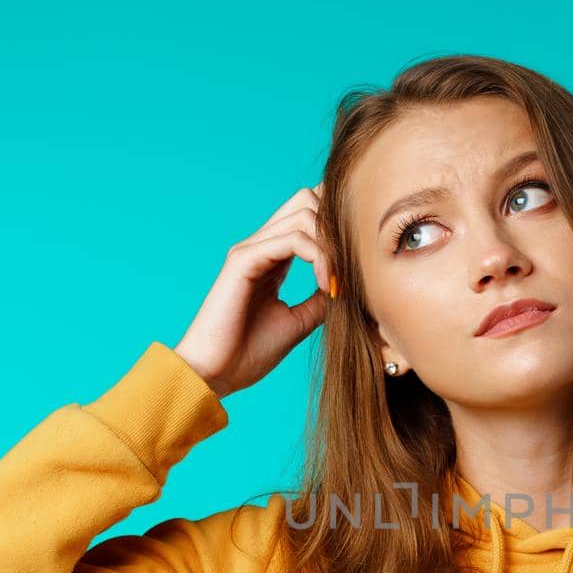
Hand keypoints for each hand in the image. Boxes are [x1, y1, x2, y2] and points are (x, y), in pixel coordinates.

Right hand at [174, 182, 331, 397]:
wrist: (216, 374)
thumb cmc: (249, 353)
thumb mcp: (298, 322)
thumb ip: (319, 298)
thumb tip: (347, 285)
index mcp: (272, 258)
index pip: (308, 215)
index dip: (337, 229)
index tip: (356, 270)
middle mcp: (260, 246)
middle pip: (306, 198)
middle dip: (336, 226)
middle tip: (350, 267)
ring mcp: (250, 249)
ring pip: (304, 213)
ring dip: (331, 244)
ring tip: (337, 282)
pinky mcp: (243, 260)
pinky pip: (292, 239)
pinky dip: (319, 257)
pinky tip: (326, 286)